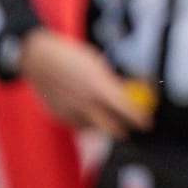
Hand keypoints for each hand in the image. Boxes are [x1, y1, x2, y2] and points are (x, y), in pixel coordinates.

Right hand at [17, 28, 151, 137]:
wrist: (39, 59)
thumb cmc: (73, 58)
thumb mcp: (98, 66)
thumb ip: (112, 83)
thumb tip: (131, 94)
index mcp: (98, 87)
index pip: (125, 108)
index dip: (139, 117)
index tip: (147, 122)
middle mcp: (85, 103)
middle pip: (112, 129)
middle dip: (123, 129)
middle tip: (129, 126)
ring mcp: (70, 113)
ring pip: (94, 128)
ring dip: (100, 122)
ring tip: (96, 104)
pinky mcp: (59, 118)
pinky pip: (78, 125)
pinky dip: (84, 119)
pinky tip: (79, 103)